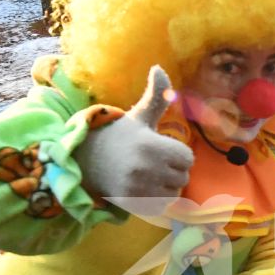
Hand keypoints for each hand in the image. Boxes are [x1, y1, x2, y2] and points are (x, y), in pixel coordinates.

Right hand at [77, 65, 193, 201]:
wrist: (87, 160)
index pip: (187, 158)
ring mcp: (138, 189)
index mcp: (150, 145)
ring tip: (147, 175)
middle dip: (172, 170)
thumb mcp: (138, 116)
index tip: (161, 149)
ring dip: (165, 186)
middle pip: (183, 177)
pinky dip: (155, 200)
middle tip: (152, 162)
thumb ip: (156, 96)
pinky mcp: (132, 205)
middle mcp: (145, 169)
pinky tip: (141, 187)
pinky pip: (161, 206)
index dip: (177, 153)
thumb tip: (159, 67)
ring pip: (173, 193)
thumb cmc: (119, 137)